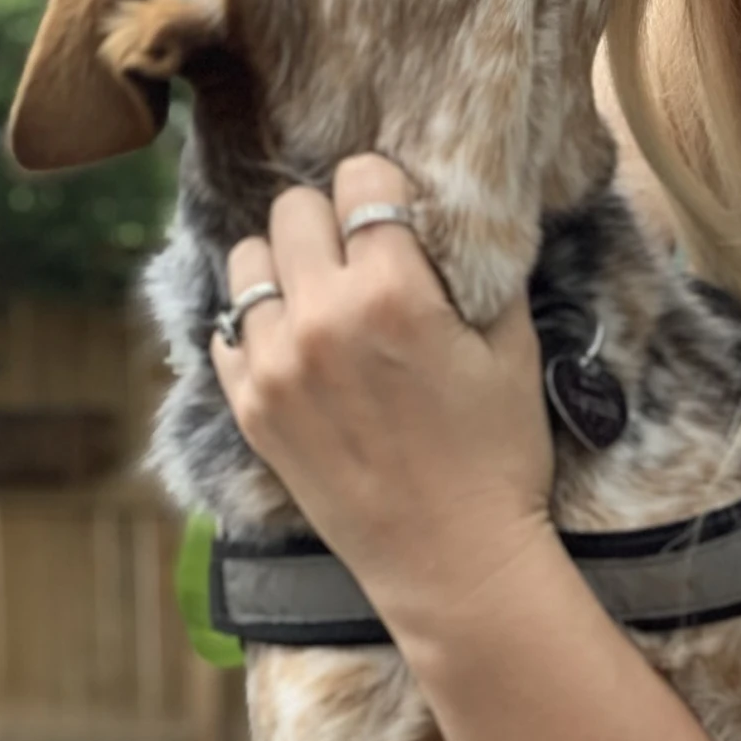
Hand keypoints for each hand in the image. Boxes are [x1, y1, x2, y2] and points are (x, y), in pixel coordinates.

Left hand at [209, 153, 555, 637]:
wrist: (452, 562)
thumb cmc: (497, 456)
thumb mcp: (513, 347)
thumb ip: (483, 265)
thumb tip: (462, 206)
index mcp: (391, 292)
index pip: (363, 177)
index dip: (389, 188)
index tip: (405, 217)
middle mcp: (319, 319)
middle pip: (295, 208)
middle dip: (333, 220)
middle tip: (366, 258)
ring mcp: (274, 366)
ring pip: (247, 261)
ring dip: (286, 267)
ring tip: (324, 298)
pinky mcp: (250, 409)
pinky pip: (226, 329)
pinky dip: (259, 326)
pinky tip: (300, 347)